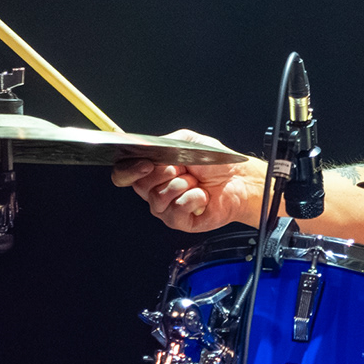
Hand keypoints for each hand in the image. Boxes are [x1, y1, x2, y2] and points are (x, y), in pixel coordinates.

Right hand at [110, 130, 268, 232]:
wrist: (239, 179)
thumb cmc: (216, 162)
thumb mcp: (187, 142)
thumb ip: (162, 143)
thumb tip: (144, 148)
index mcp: (152, 171)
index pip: (124, 174)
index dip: (129, 171)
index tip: (146, 163)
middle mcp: (155, 190)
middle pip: (140, 186)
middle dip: (164, 173)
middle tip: (182, 169)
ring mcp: (166, 208)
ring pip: (158, 198)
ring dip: (182, 185)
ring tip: (196, 182)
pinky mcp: (179, 221)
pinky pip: (175, 211)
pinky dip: (192, 198)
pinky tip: (202, 196)